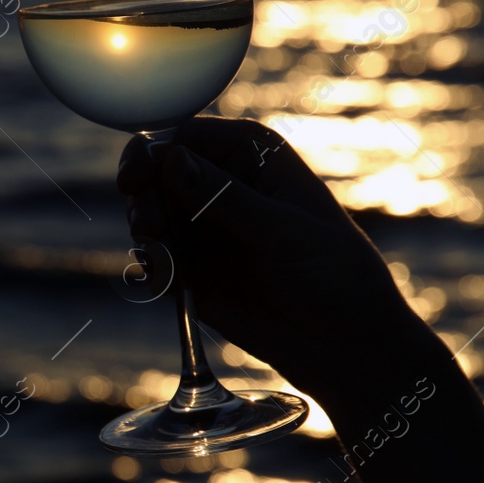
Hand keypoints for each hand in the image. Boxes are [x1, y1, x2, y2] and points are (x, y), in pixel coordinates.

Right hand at [117, 116, 426, 401]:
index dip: (153, 153)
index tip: (135, 178)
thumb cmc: (336, 274)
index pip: (186, 136)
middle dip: (144, 195)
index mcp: (252, 156)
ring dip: (146, 231)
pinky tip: (165, 282)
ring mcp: (206, 228)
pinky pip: (158, 258)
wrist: (348, 345)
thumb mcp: (284, 232)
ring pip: (151, 214)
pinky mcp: (195, 270)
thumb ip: (225, 197)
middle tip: (149, 225)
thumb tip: (171, 160)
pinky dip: (153, 267)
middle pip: (158, 173)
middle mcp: (223, 185)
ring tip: (158, 254)